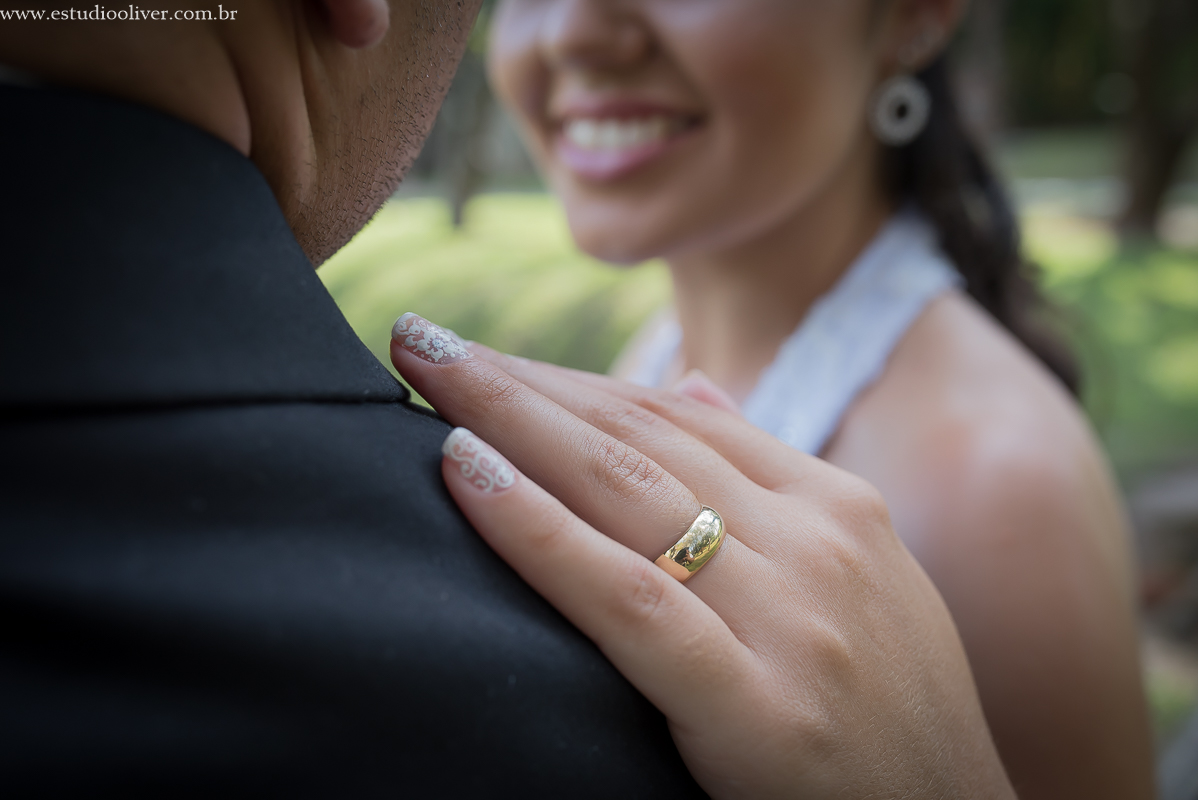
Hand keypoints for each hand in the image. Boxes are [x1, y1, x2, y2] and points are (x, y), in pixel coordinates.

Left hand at [390, 314, 1014, 798]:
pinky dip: (538, 530)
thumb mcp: (857, 579)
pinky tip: (464, 474)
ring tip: (422, 373)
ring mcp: (793, 617)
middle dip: (520, 381)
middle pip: (635, 434)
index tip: (483, 355)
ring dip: (510, 421)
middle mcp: (815, 540)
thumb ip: (768, 482)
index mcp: (832, 505)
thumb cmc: (890, 715)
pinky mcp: (761, 705)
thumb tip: (691, 389)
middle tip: (420, 337)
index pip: (672, 416)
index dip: (567, 379)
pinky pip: (629, 598)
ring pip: (624, 489)